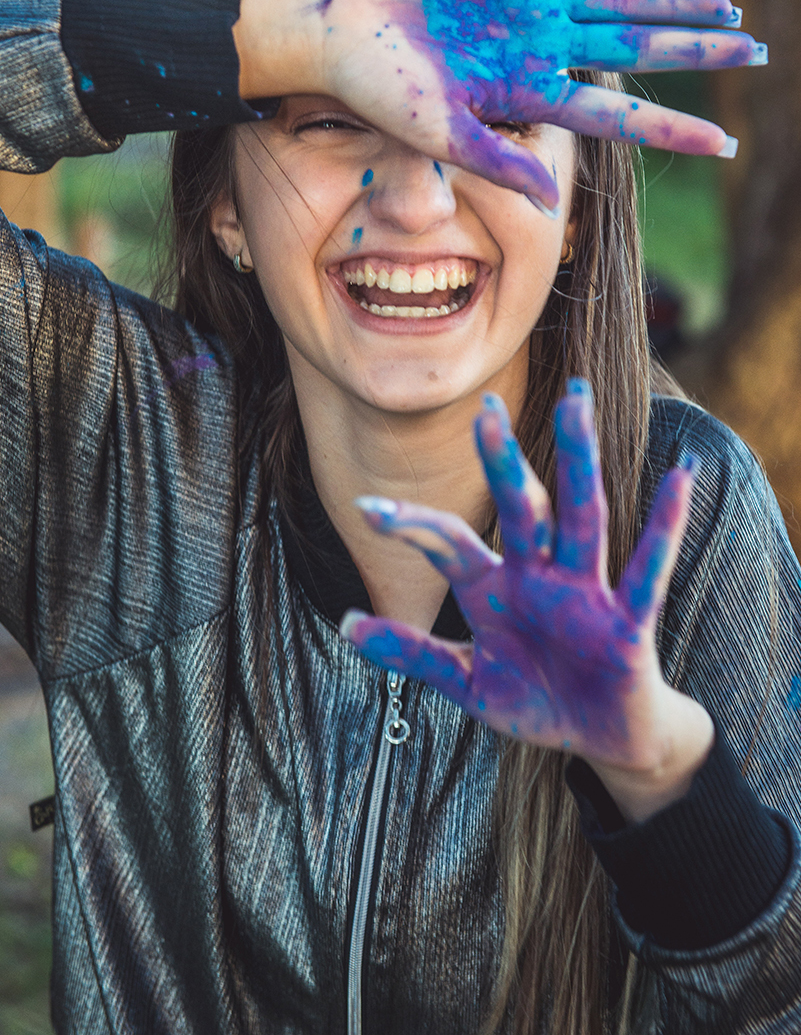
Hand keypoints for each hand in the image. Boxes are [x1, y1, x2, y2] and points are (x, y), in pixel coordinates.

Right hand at [240, 0, 764, 213]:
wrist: (330, 24)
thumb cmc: (373, 87)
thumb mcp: (436, 134)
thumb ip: (496, 159)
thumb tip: (552, 202)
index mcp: (527, 92)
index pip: (615, 116)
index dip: (671, 128)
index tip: (724, 144)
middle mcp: (536, 47)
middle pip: (633, 49)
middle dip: (695, 52)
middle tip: (755, 53)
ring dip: (670, 1)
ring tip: (725, 6)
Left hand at [341, 381, 713, 817]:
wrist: (598, 741)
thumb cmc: (535, 701)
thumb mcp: (467, 683)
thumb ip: (414, 653)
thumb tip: (346, 625)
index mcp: (497, 589)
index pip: (450, 545)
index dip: (412, 528)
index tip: (367, 508)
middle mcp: (539, 577)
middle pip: (519, 507)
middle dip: (503, 459)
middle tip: (487, 405)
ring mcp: (585, 592)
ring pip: (580, 517)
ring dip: (579, 460)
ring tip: (577, 402)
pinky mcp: (627, 619)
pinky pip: (647, 568)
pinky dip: (666, 524)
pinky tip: (680, 475)